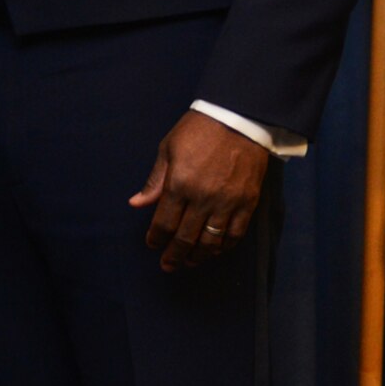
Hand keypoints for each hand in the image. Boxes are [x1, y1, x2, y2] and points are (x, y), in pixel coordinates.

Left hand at [129, 109, 270, 270]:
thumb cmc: (197, 131)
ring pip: (211, 241)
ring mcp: (228, 203)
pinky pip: (235, 234)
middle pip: (186, 238)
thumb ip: (155, 181)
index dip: (156, 238)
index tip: (152, 245)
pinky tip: (215, 250)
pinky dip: (224, 246)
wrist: (238, 120)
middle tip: (168, 265)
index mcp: (179, 184)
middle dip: (174, 255)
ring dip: (199, 255)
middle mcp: (203, 198)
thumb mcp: (168, 150)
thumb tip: (137, 203)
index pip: (164, 222)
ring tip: (190, 262)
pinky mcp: (248, 203)